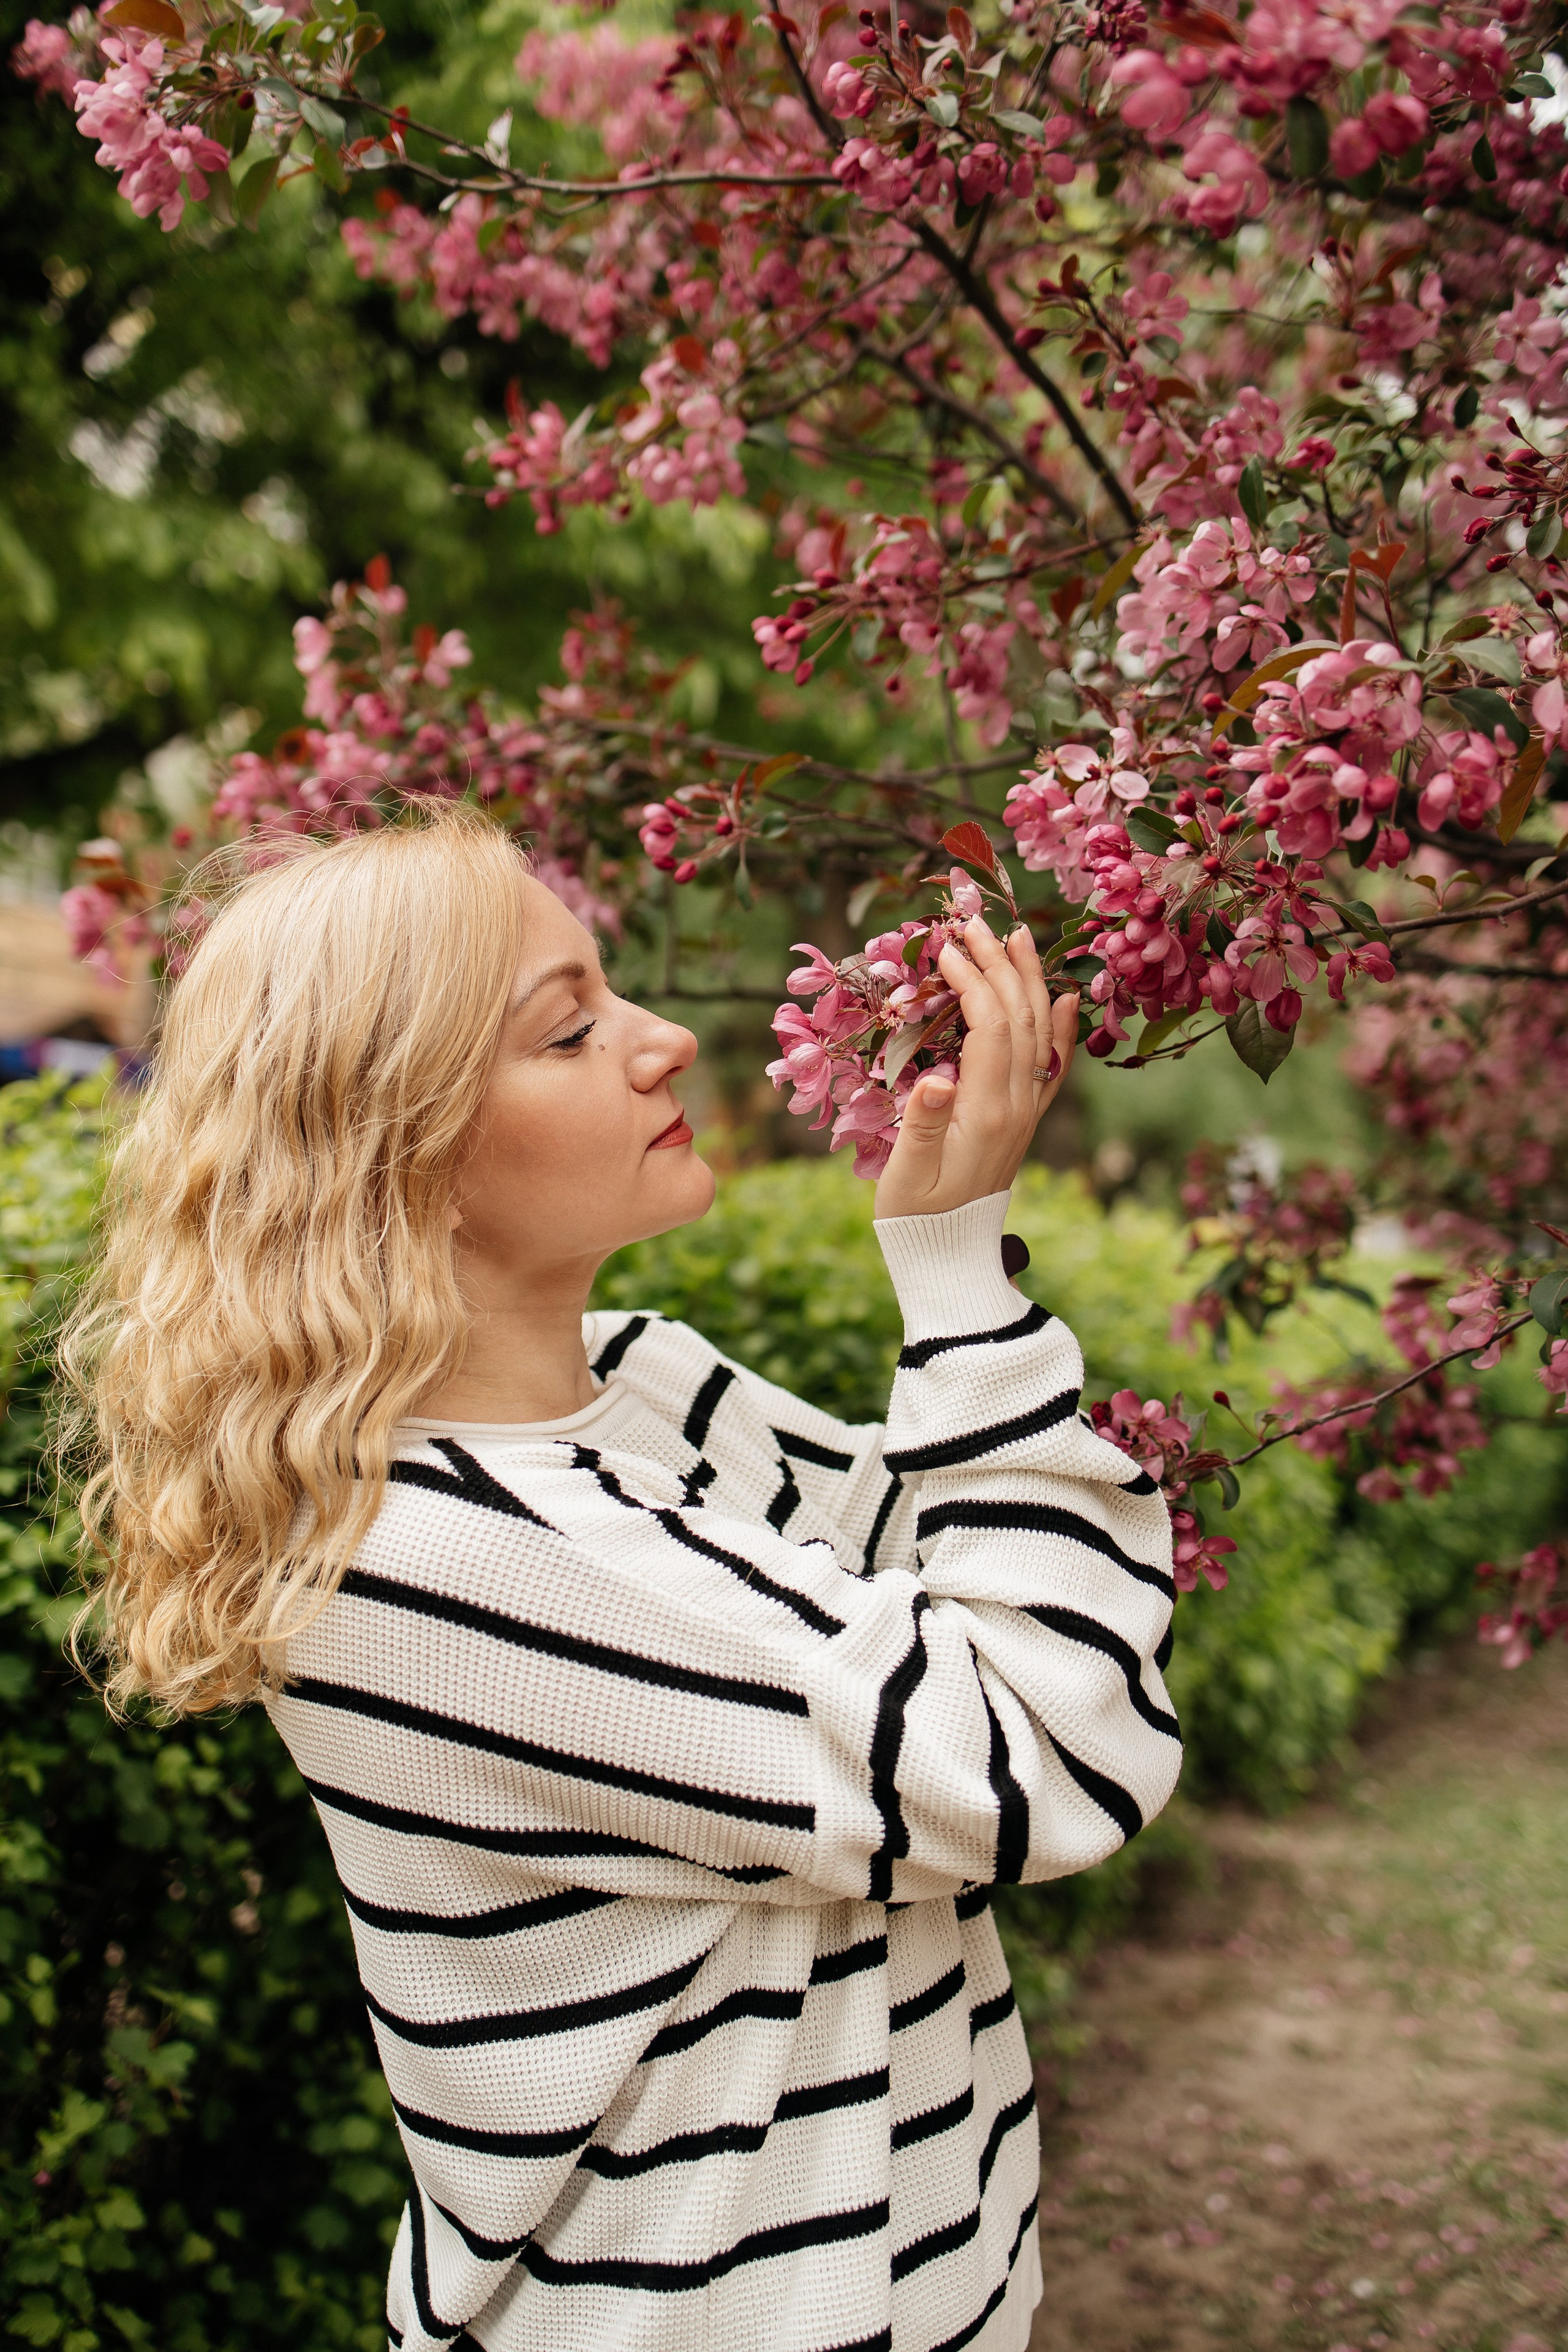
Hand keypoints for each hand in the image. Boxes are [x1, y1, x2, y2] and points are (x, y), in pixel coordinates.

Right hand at [873, 916, 1077, 1220]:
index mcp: (987, 1113)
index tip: (943, 949)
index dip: (971, 982)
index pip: (991, 1028)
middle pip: (1020, 1018)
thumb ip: (921, 1124)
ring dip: (1029, 981)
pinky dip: (1063, 1028)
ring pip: (1041, 1033)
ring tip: (1017, 938)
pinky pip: (1054, 1066)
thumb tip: (935, 1078)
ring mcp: (1027, 1112)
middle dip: (1000, 965)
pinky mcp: (1025, 1119)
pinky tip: (1065, 998)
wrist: (951, 1256)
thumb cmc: (916, 1216)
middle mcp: (1018, 1106)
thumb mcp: (906, 1174)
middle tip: (974, 923)